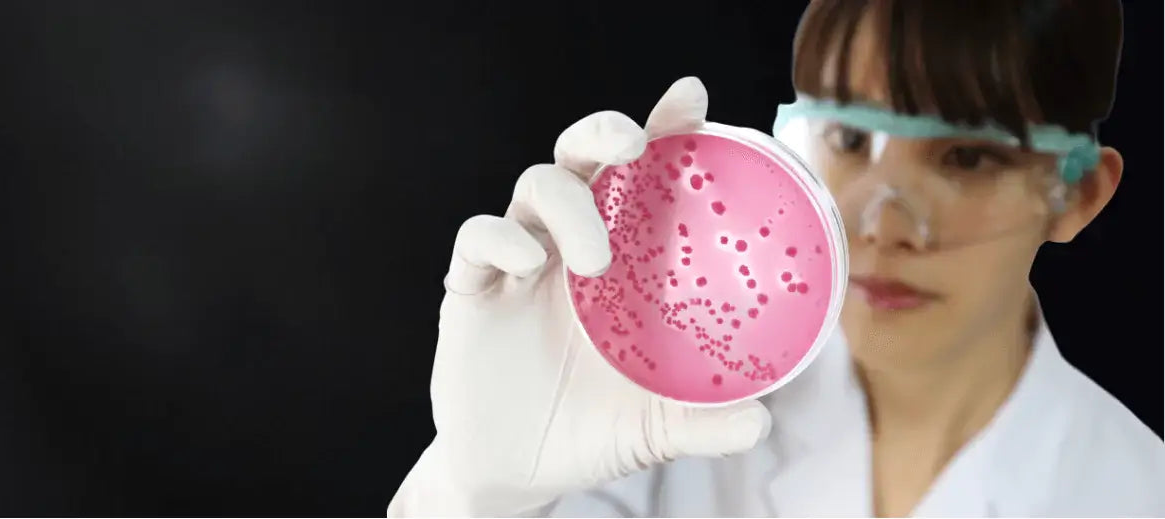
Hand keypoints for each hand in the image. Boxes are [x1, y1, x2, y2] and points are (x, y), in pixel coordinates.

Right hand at [389, 77, 772, 516]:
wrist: (514, 474)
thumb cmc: (590, 430)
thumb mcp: (657, 428)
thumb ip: (705, 421)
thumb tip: (762, 420)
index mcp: (623, 260)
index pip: (643, 177)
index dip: (664, 129)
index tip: (690, 99)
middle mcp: (570, 245)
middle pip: (582, 156)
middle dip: (605, 132)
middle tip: (634, 145)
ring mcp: (519, 262)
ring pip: (534, 185)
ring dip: (568, 204)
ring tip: (595, 261)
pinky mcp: (471, 287)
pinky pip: (478, 237)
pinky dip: (504, 238)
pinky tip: (531, 264)